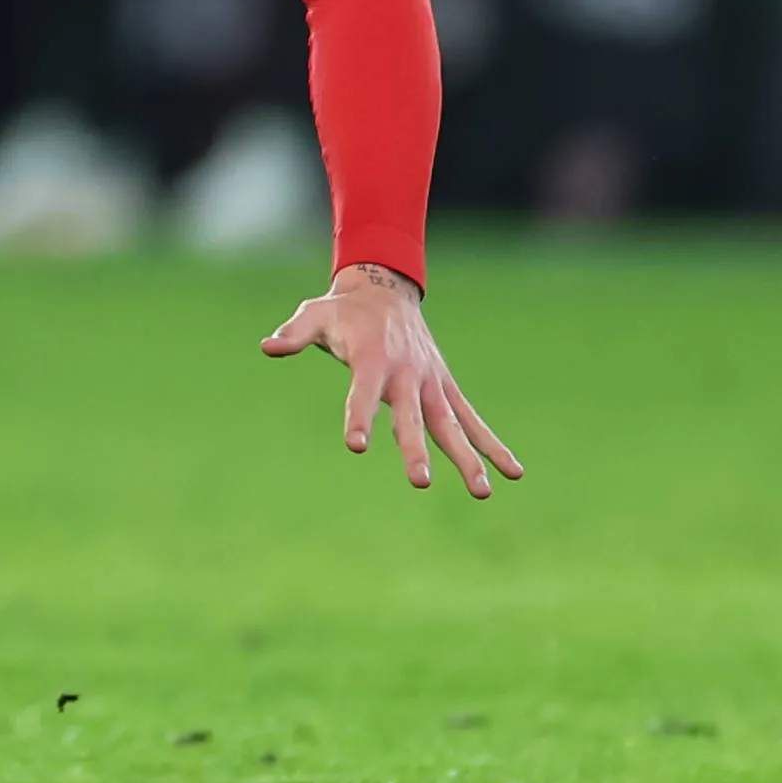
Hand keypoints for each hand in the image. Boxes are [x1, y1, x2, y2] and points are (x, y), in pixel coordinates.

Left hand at [262, 261, 523, 499]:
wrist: (385, 290)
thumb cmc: (343, 310)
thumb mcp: (314, 315)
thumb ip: (294, 334)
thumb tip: (267, 346)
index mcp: (373, 359)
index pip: (363, 393)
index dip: (358, 417)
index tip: (356, 445)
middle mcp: (406, 374)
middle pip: (412, 417)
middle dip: (415, 449)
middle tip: (420, 482)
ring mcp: (430, 382)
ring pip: (451, 424)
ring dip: (467, 457)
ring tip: (483, 492)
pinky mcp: (445, 387)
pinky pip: (471, 418)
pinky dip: (492, 444)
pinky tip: (513, 472)